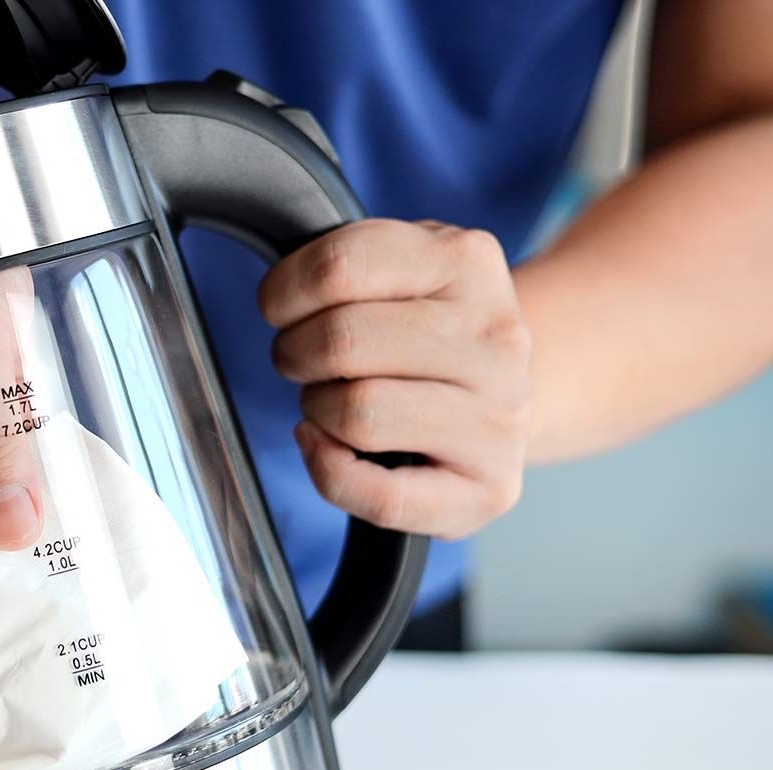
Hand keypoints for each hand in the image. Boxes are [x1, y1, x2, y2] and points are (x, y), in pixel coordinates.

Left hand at [261, 219, 531, 539]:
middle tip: (304, 360)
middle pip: (340, 341)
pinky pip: (381, 496)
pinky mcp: (490, 488)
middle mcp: (494, 336)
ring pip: (357, 413)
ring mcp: (499, 417)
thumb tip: (283, 300)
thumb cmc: (428, 334)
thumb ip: (346, 266)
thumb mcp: (401, 269)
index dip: (284, 292)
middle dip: (295, 354)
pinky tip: (329, 448)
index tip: (281, 307)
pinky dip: (330, 472)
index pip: (339, 266)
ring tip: (333, 402)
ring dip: (318, 410)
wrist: (501, 395)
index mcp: (467, 261)